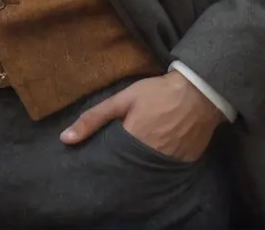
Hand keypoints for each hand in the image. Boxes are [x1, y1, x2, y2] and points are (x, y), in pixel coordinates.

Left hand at [59, 71, 224, 162]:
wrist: (199, 92)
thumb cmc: (158, 92)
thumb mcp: (123, 99)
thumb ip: (94, 118)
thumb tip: (65, 139)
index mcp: (132, 143)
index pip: (112, 162)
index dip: (106, 159)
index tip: (101, 157)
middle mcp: (150, 159)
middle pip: (130, 168)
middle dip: (123, 163)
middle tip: (121, 153)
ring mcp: (169, 163)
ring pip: (148, 171)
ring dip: (142, 165)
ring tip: (137, 155)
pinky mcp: (185, 163)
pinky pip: (167, 169)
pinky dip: (160, 164)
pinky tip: (158, 153)